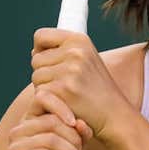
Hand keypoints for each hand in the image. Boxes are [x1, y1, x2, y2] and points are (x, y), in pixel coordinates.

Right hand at [5, 104, 92, 149]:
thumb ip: (78, 136)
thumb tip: (82, 123)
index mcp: (29, 123)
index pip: (43, 98)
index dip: (63, 107)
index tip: (78, 124)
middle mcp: (18, 132)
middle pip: (52, 121)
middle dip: (73, 139)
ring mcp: (14, 148)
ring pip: (50, 139)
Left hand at [29, 28, 131, 142]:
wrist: (114, 113)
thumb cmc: (98, 89)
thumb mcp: (87, 60)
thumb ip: (63, 52)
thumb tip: (34, 51)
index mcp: (80, 40)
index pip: (41, 36)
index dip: (40, 50)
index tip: (49, 62)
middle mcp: (75, 51)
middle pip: (36, 59)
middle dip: (44, 73)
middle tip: (63, 85)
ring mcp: (69, 70)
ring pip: (36, 76)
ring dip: (45, 88)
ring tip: (65, 94)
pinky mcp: (63, 89)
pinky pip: (40, 92)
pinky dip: (47, 101)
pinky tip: (63, 103)